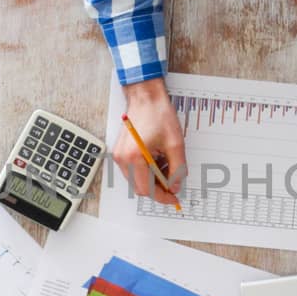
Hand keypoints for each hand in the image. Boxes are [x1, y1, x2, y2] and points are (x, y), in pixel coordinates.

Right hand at [113, 79, 186, 200]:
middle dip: (158, 188)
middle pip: (140, 188)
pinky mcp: (119, 152)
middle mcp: (122, 159)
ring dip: (152, 179)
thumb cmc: (158, 114)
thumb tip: (175, 186)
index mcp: (135, 157)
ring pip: (136, 180)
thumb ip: (177, 169)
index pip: (147, 190)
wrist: (145, 97)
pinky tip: (158, 161)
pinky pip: (132, 170)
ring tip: (167, 166)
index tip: (173, 197)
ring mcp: (119, 156)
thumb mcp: (175, 144)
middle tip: (173, 183)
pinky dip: (146, 171)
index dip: (162, 196)